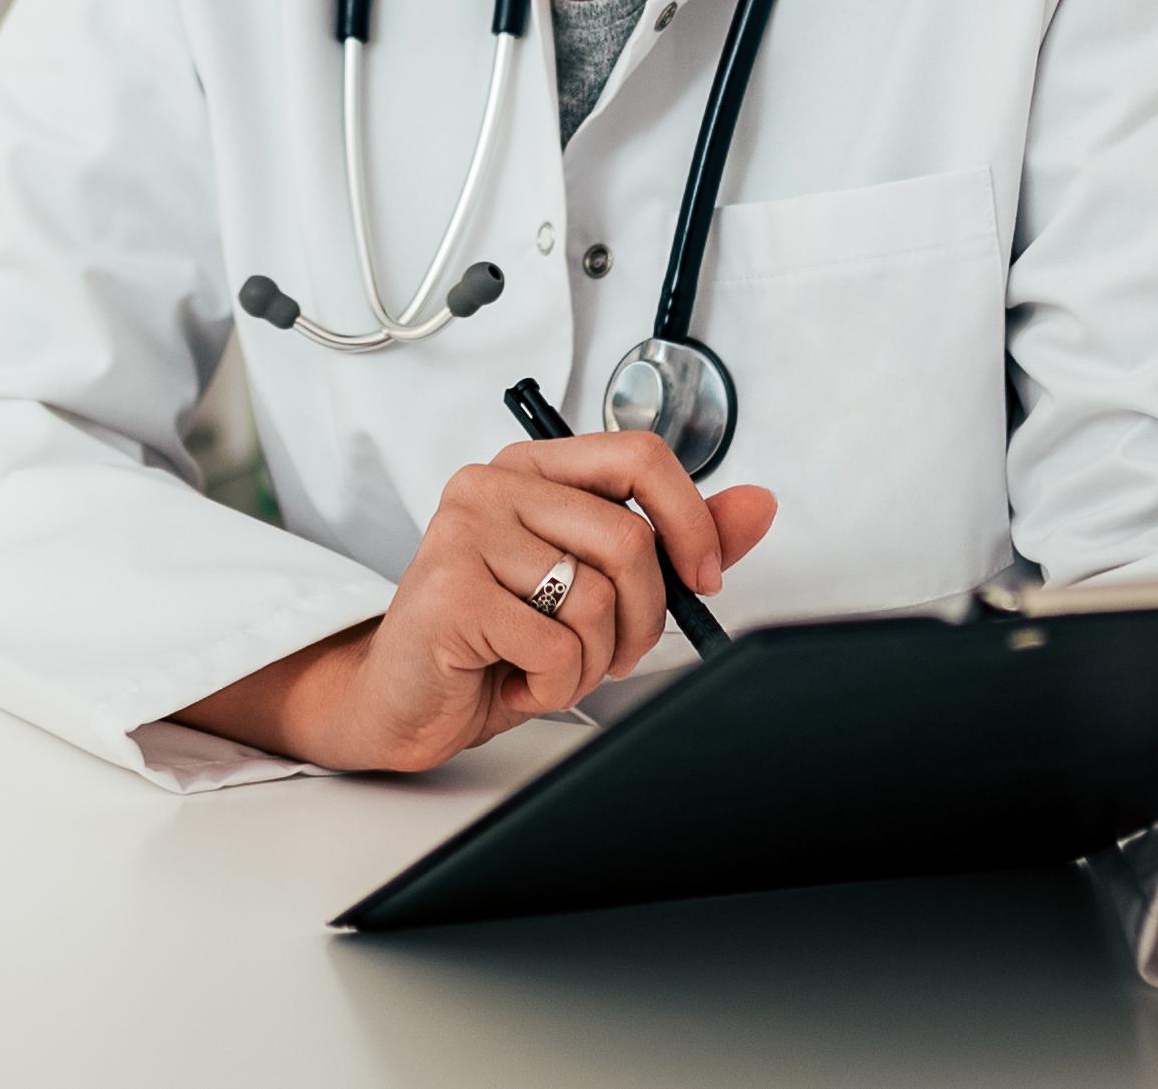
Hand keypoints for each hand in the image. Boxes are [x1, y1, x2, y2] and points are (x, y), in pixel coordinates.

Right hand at [177, 431, 783, 772]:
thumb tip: (757, 505)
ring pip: (598, 599)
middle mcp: (492, 486)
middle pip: (629, 541)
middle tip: (613, 652)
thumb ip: (672, 542)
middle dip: (643, 619)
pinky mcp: (450, 592)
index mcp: (532, 468)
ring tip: (546, 664)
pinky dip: (552, 686)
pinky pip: (557, 648)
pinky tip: (513, 681)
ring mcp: (464, 532)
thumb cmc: (493, 642)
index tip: (704, 576)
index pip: (639, 456)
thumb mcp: (594, 588)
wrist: (400, 701)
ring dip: (591, 660)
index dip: (690, 519)